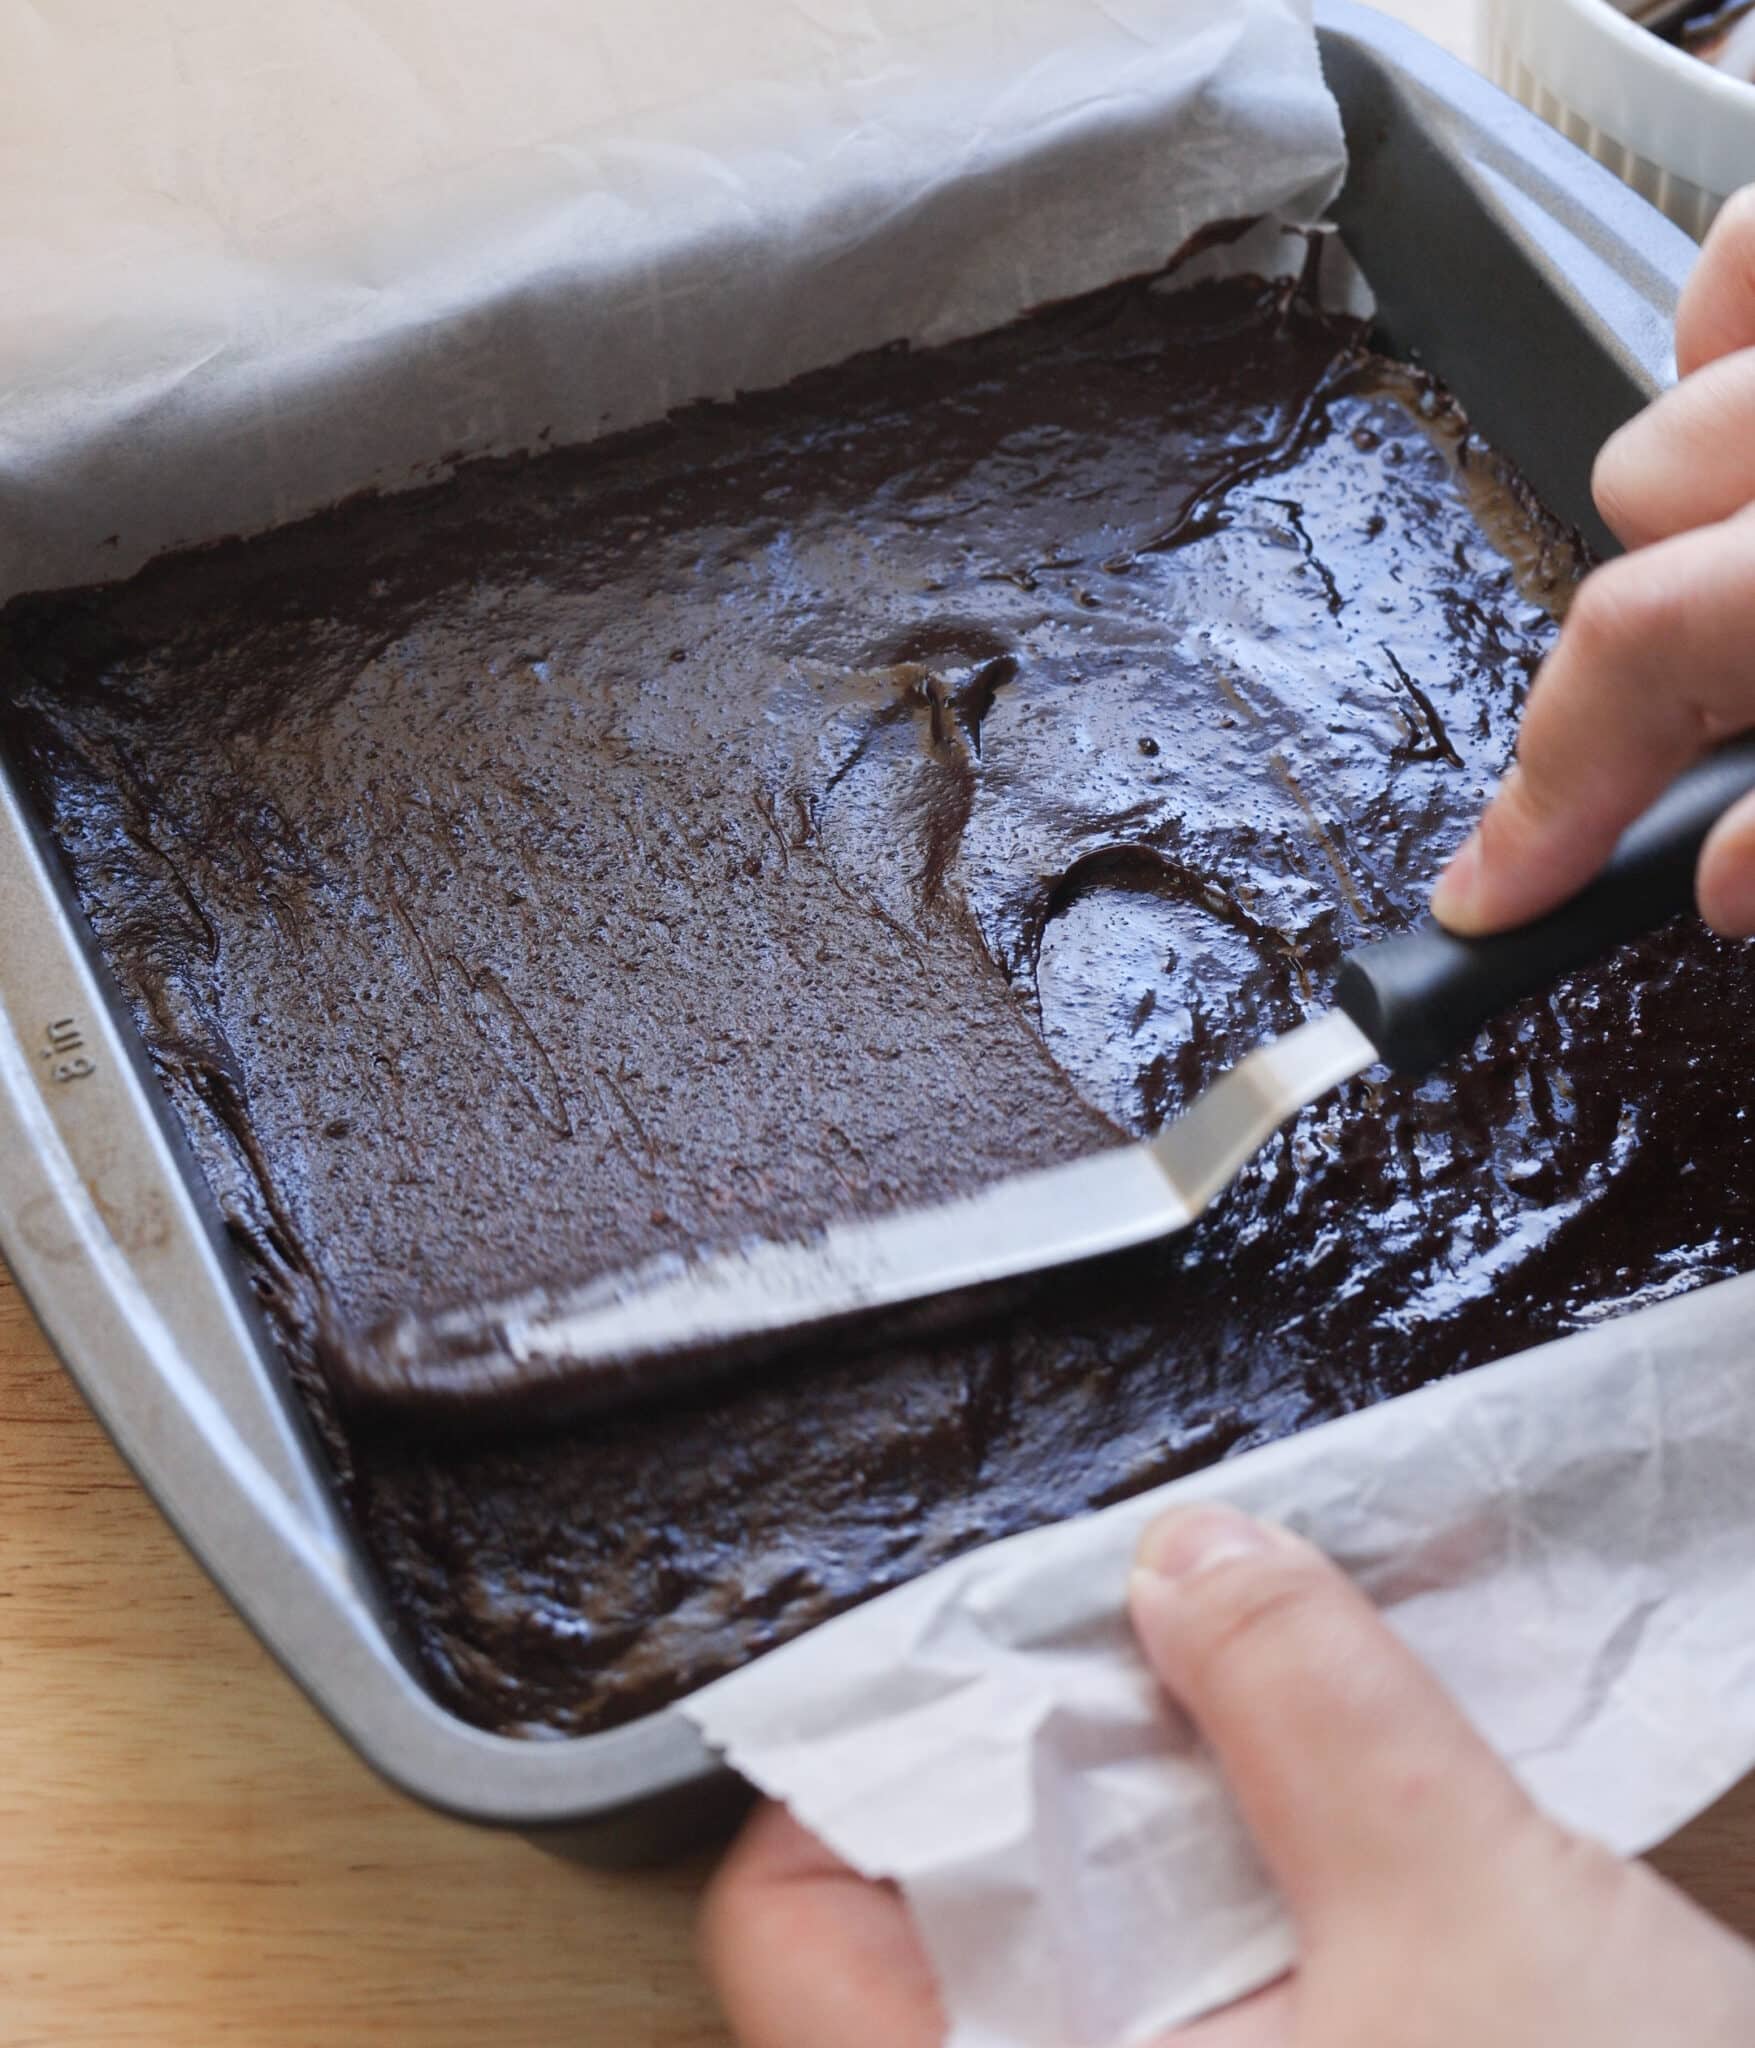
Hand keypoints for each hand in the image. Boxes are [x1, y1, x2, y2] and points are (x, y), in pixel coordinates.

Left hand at [700, 1504, 1754, 2046]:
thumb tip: (1193, 1556)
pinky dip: (1186, 1921)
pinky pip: (1144, 2024)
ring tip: (1201, 1709)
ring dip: (1115, 1842)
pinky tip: (1279, 1837)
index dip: (851, 1766)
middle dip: (1016, 1773)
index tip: (939, 1644)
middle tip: (1100, 1642)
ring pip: (1043, 1982)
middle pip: (916, 1938)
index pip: (788, 1935)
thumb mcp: (1478, 1924)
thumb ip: (1314, 1708)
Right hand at [1431, 187, 1754, 938]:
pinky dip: (1733, 339)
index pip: (1636, 651)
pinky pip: (1738, 263)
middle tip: (1730, 692)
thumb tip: (1713, 876)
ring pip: (1673, 388)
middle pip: (1639, 494)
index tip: (1490, 892)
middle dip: (1672, 623)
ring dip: (1710, 484)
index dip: (1546, 801)